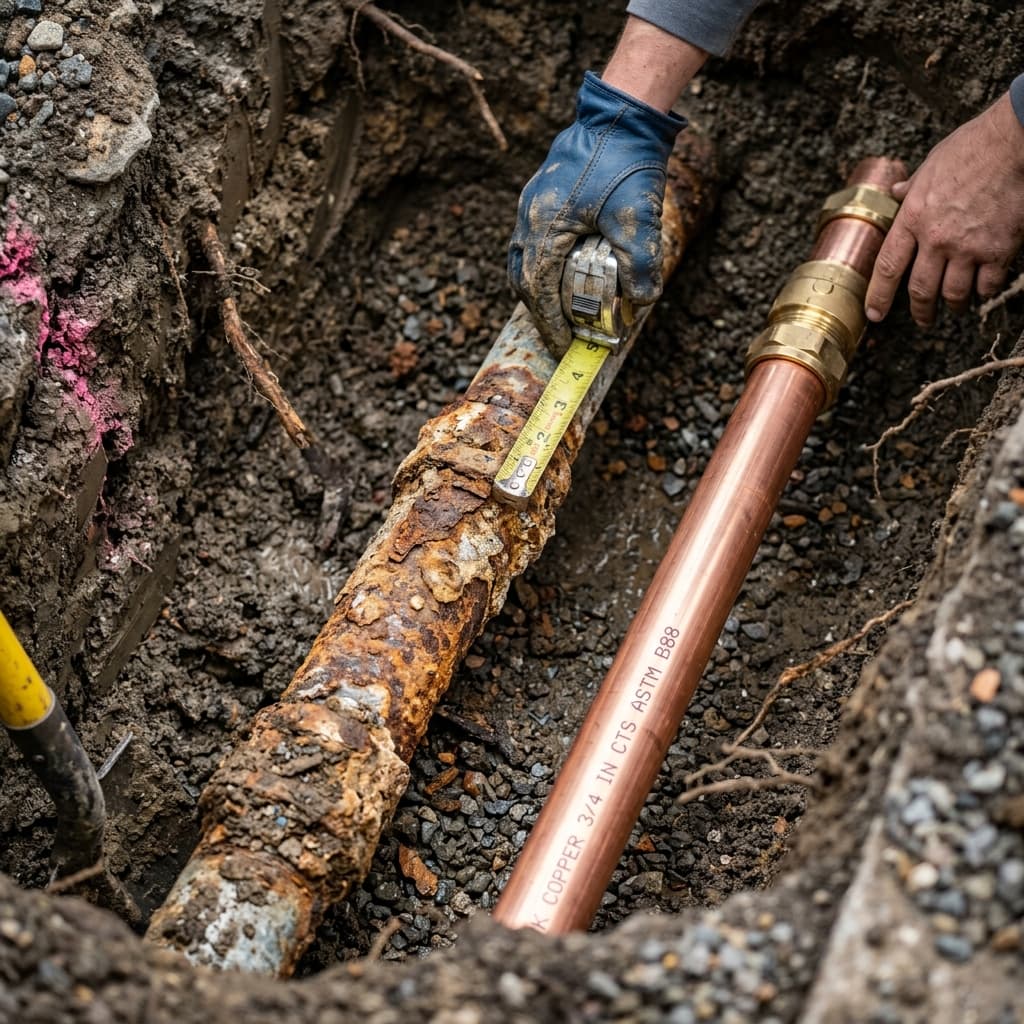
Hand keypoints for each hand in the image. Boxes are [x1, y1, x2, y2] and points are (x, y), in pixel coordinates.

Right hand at [507, 72, 684, 354]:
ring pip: (523, 261)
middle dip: (541, 312)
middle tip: (562, 335)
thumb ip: (639, 265)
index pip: (538, 291)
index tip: (565, 346)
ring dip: (539, 290)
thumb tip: (639, 304)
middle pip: (523, 279)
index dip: (550, 324)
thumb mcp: (637, 218)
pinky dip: (543, 266)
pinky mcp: (543, 196)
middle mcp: (529, 218)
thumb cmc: (625, 160)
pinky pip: (531, 242)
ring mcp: (532, 205)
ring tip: (560, 312)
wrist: (621, 113)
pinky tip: (563, 273)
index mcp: (544, 227)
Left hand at [865, 91, 1023, 326]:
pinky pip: (987, 285)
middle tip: (922, 320)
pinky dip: (984, 291)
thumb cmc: (972, 147)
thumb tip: (896, 192)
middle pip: (920, 290)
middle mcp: (936, 239)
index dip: (878, 296)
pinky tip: (983, 289)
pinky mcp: (999, 250)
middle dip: (920, 311)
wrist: (1013, 142)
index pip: (888, 267)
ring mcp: (968, 247)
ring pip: (953, 293)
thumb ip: (912, 188)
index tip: (875, 314)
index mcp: (913, 218)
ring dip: (953, 305)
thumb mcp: (930, 165)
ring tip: (955, 308)